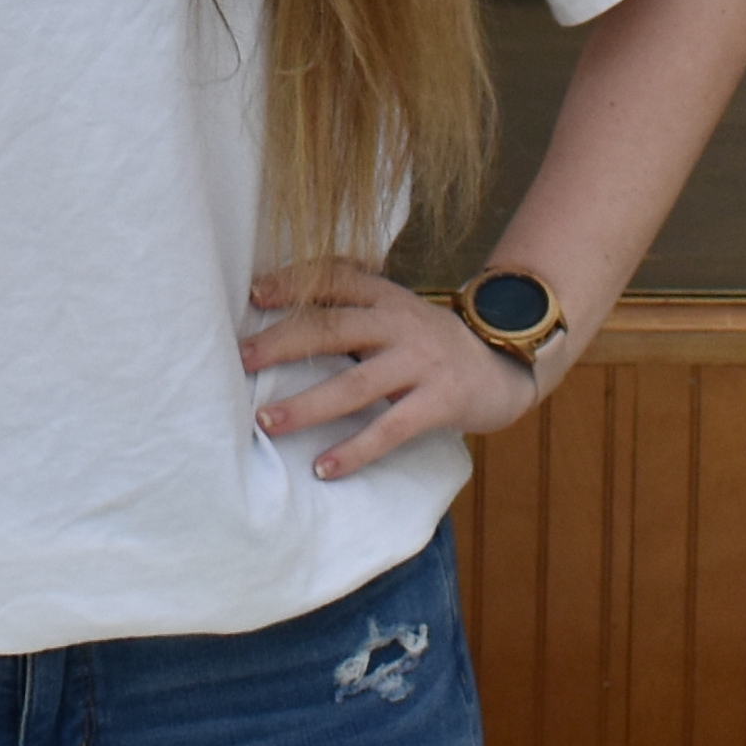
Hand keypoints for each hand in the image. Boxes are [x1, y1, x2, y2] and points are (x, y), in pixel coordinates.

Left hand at [240, 260, 541, 481]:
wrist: (505, 366)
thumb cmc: (433, 345)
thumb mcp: (399, 315)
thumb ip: (355, 313)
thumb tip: (284, 324)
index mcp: (388, 297)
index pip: (336, 278)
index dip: (294, 281)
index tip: (253, 292)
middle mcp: (402, 323)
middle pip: (333, 328)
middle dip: (283, 344)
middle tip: (240, 359)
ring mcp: (422, 363)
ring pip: (355, 384)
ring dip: (307, 405)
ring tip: (267, 421)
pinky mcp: (440, 402)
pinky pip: (390, 429)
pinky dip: (355, 450)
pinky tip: (324, 467)